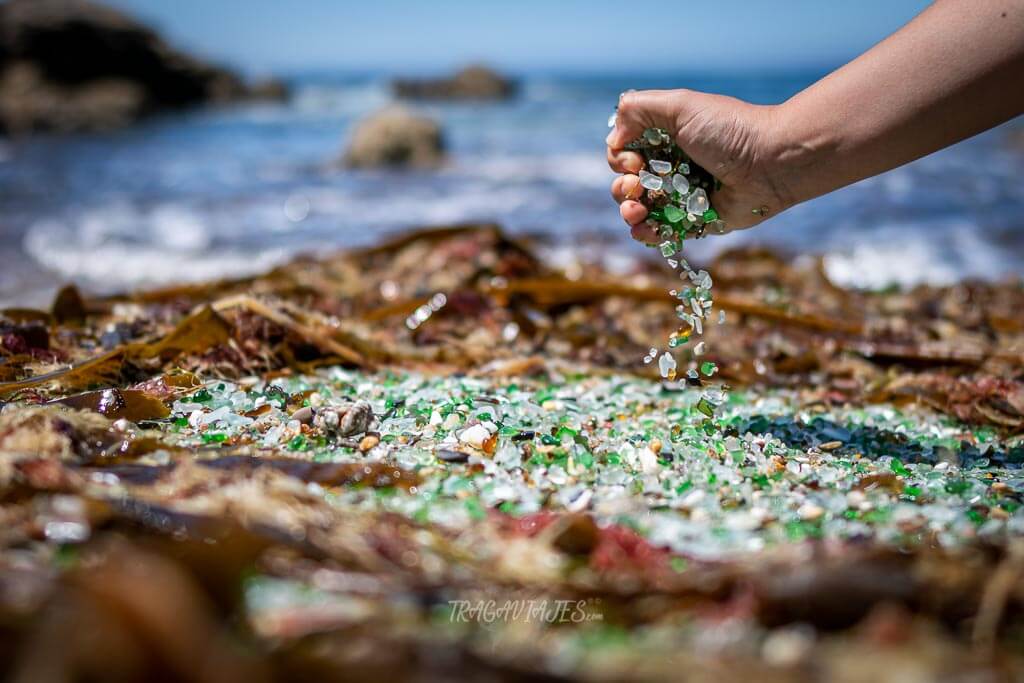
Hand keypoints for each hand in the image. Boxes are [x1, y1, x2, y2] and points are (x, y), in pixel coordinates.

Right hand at [607, 89, 791, 242]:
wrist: (770, 163)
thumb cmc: (728, 130)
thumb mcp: (680, 106)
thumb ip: (638, 109)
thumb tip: (614, 138)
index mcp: (664, 138)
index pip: (623, 151)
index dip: (620, 158)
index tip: (635, 159)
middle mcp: (669, 166)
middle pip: (625, 182)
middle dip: (622, 186)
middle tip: (636, 184)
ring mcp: (679, 195)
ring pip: (637, 209)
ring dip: (628, 210)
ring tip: (638, 209)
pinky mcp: (692, 221)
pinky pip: (659, 233)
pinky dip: (645, 233)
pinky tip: (644, 228)